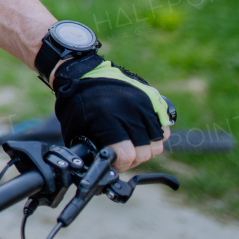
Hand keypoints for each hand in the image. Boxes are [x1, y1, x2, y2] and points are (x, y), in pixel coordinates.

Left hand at [53, 55, 173, 171]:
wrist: (85, 71)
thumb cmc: (77, 101)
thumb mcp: (75, 126)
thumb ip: (89, 148)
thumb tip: (99, 167)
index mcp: (107, 118)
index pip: (127, 154)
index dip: (121, 164)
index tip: (114, 163)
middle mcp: (129, 110)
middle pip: (145, 151)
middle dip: (133, 160)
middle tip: (122, 155)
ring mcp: (144, 103)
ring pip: (157, 142)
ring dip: (146, 149)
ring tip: (131, 144)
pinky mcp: (153, 98)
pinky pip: (163, 127)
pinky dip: (155, 136)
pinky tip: (141, 134)